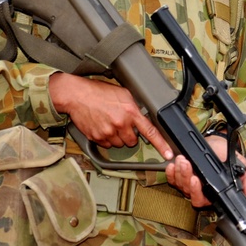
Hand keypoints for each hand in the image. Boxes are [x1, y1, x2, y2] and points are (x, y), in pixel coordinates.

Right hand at [48, 72, 172, 154]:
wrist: (77, 95)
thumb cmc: (99, 92)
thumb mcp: (123, 94)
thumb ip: (134, 106)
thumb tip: (142, 116)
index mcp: (130, 112)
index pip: (150, 131)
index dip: (161, 144)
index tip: (168, 153)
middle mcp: (120, 124)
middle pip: (133, 141)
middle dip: (130, 134)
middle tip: (121, 123)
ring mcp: (108, 133)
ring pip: (120, 144)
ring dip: (118, 137)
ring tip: (110, 123)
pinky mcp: (97, 138)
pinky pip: (107, 145)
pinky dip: (106, 138)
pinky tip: (102, 126)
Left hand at [164, 134, 245, 206]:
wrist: (217, 144)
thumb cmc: (227, 155)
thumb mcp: (241, 165)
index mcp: (213, 193)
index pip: (203, 200)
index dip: (197, 192)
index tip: (196, 179)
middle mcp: (200, 191)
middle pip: (188, 192)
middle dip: (185, 177)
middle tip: (186, 164)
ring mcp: (188, 185)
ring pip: (180, 185)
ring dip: (179, 172)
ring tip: (182, 159)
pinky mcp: (180, 178)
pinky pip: (172, 179)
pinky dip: (171, 172)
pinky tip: (172, 164)